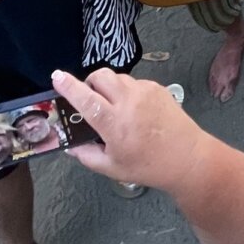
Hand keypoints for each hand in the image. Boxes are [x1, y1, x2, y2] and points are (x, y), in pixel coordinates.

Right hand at [52, 68, 202, 192]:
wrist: (187, 158)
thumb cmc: (148, 166)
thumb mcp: (112, 167)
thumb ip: (87, 155)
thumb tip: (71, 146)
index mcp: (114, 123)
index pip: (86, 99)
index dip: (69, 86)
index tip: (57, 76)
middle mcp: (130, 102)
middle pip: (101, 76)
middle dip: (90, 82)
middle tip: (89, 98)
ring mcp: (146, 92)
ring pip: (118, 77)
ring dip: (109, 87)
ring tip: (114, 107)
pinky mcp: (158, 88)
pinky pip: (135, 82)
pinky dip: (127, 91)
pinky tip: (133, 109)